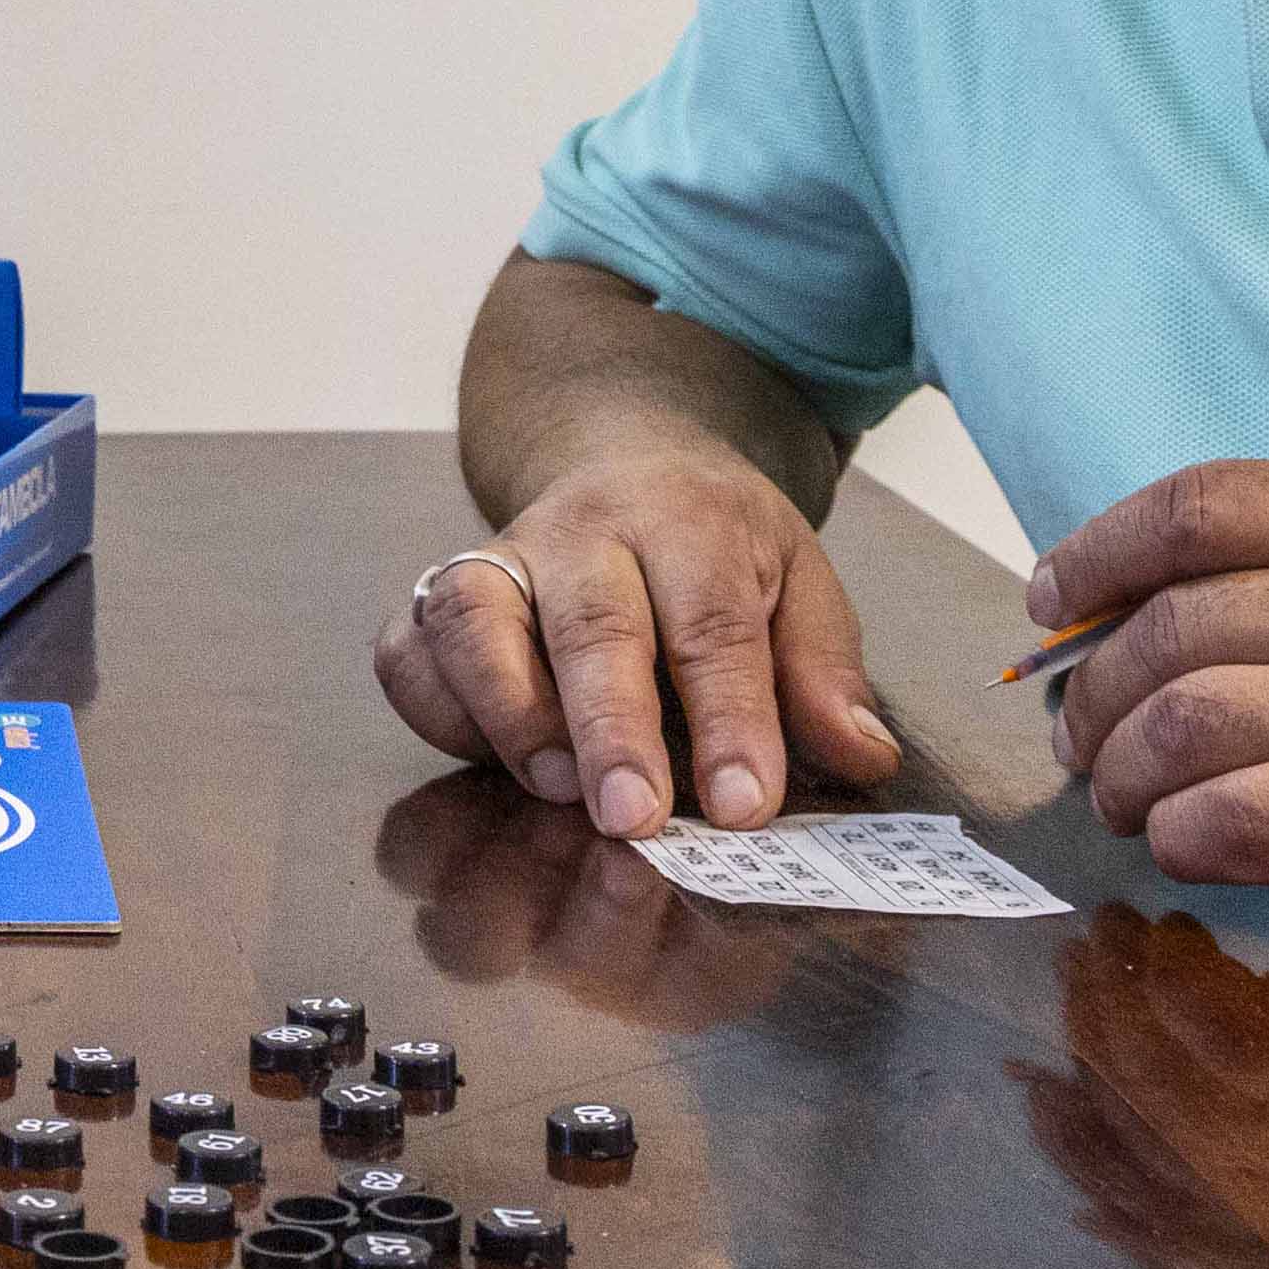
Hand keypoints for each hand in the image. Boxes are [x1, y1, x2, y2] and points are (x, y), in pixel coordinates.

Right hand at [372, 451, 902, 839]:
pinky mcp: (437, 597)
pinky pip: (407, 649)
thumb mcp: (797, 579)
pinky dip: (435, 709)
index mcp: (690, 522)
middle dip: (612, 728)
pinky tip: (484, 758)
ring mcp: (500, 559)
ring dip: (509, 711)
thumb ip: (823, 670)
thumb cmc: (714, 543)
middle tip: (636, 818)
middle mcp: (585, 532)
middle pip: (593, 624)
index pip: (712, 622)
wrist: (617, 449)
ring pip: (475, 618)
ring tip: (557, 789)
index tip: (747, 806)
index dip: (730, 719)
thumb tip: (862, 756)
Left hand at [1026, 903, 1268, 1268]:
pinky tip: (1082, 1182)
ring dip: (1093, 1138)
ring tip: (1041, 1072)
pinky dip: (1131, 1229)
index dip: (1164, 987)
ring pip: (1181, 1212)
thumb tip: (1164, 950)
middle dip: (1112, 1042)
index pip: (1239, 1057)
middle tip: (1079, 962)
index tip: (1138, 921)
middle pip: (1191, 1132)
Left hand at [1032, 460, 1268, 944]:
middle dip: (1093, 691)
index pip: (1200, 507)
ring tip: (1121, 795)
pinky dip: (1180, 835)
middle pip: (1171, 629)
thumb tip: (1130, 604)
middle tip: (1078, 735)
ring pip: (1184, 724)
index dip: (1098, 552)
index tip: (1050, 601)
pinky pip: (1234, 819)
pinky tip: (1179, 842)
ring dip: (1122, 770)